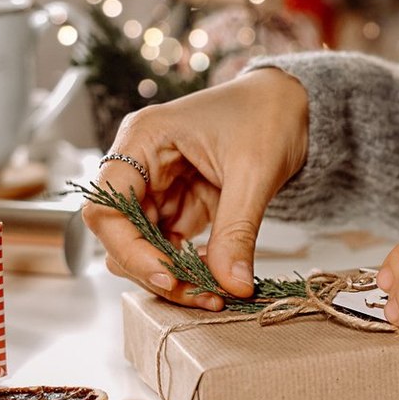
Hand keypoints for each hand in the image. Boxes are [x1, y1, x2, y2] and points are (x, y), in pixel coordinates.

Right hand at [82, 68, 308, 308]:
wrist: (292, 104)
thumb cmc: (268, 115)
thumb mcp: (254, 172)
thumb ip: (237, 231)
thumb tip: (231, 286)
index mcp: (143, 139)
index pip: (106, 206)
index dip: (129, 249)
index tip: (169, 276)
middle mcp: (141, 164)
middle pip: (121, 235)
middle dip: (156, 270)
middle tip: (202, 295)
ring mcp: (159, 187)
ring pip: (145, 247)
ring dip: (174, 275)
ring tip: (216, 293)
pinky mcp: (180, 204)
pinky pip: (171, 246)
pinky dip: (190, 268)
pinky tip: (218, 280)